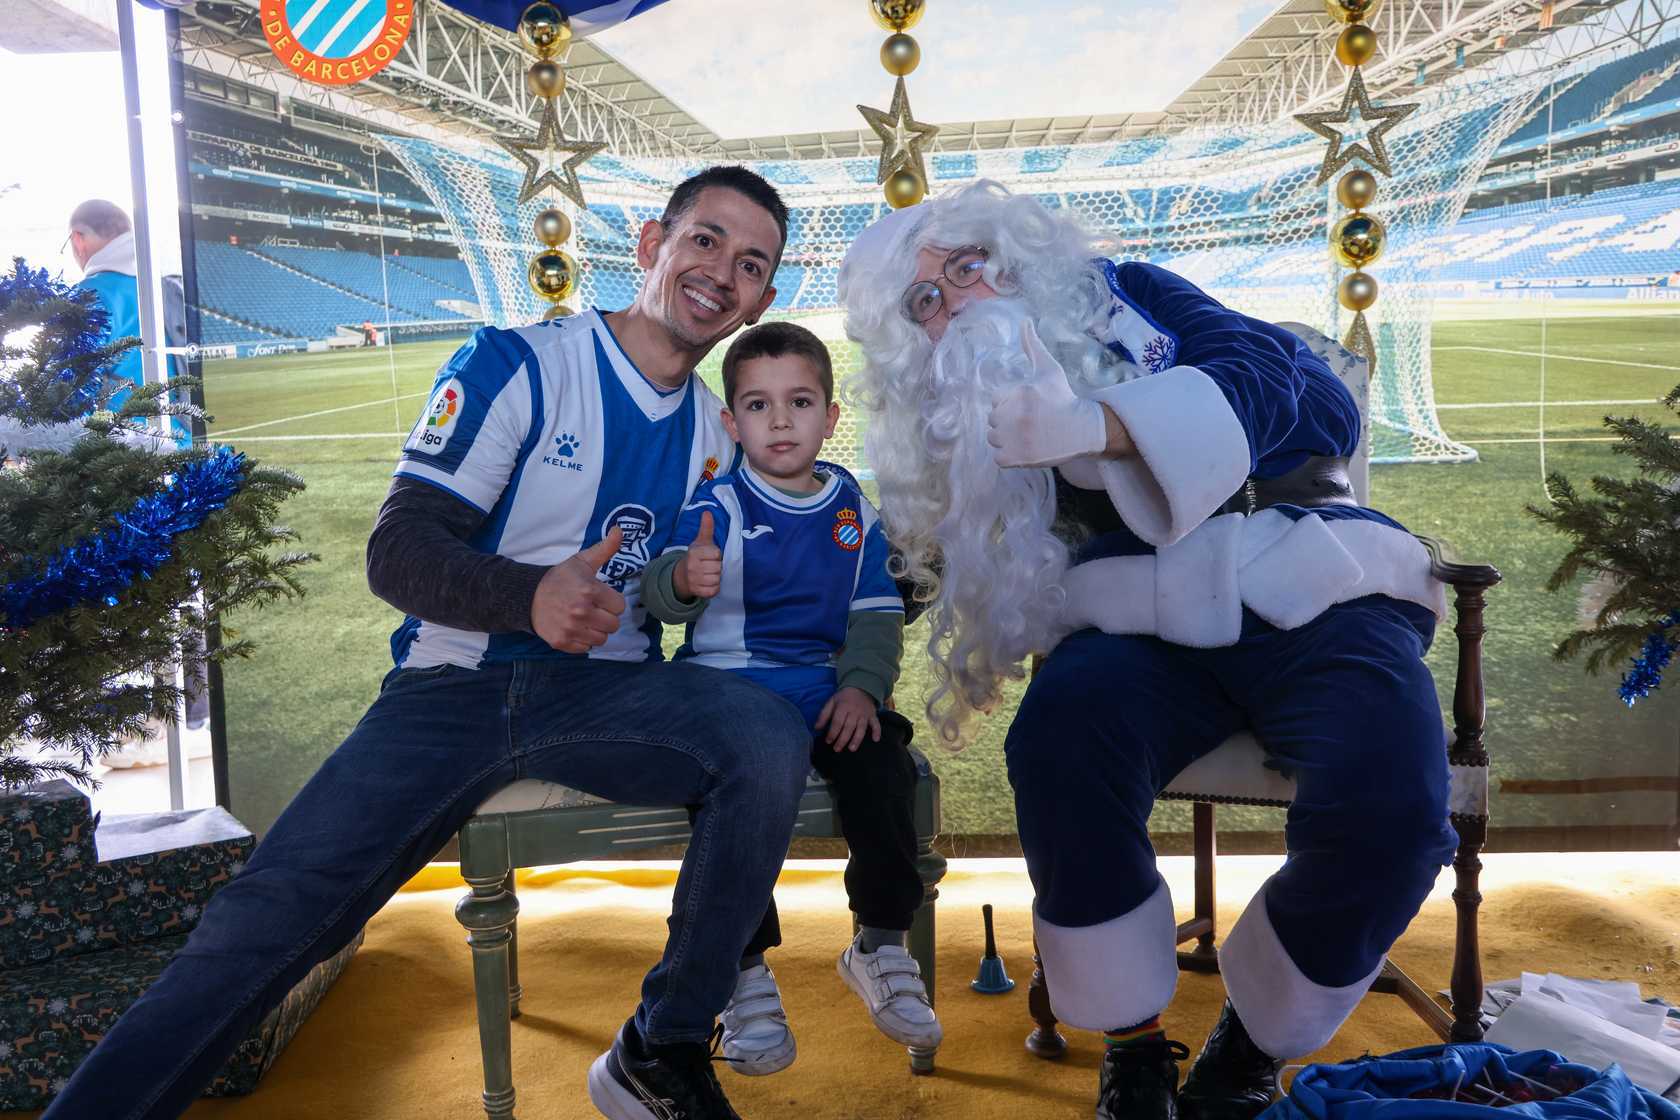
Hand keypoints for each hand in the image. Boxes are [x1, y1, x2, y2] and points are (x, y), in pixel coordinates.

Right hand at [531, 528, 626, 652]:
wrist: (528, 596)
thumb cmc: (561, 578)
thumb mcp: (582, 561)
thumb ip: (605, 548)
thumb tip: (620, 529)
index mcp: (589, 591)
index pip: (619, 606)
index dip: (611, 601)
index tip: (600, 597)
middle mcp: (581, 612)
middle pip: (613, 624)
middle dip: (606, 616)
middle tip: (593, 608)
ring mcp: (571, 629)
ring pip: (602, 638)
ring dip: (596, 629)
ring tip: (585, 618)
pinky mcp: (562, 642)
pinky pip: (586, 647)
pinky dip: (583, 639)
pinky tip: (575, 627)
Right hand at [672, 511, 721, 600]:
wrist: (682, 575)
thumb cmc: (696, 556)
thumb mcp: (700, 541)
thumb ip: (706, 528)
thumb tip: (707, 512)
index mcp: (694, 553)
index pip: (717, 554)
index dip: (716, 555)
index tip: (710, 555)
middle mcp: (692, 567)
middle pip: (718, 567)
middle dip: (716, 567)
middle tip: (708, 565)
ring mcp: (694, 580)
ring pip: (717, 579)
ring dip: (716, 577)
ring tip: (708, 573)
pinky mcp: (697, 591)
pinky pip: (714, 590)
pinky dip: (714, 587)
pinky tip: (707, 582)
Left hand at [814, 687, 881, 751]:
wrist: (860, 687)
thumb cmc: (844, 697)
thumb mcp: (831, 702)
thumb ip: (824, 715)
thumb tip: (816, 728)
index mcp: (843, 707)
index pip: (837, 722)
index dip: (832, 732)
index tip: (828, 741)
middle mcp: (855, 711)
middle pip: (849, 727)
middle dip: (842, 739)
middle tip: (836, 749)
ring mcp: (865, 714)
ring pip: (861, 728)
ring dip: (857, 739)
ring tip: (851, 749)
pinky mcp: (873, 715)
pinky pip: (876, 724)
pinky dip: (877, 731)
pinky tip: (875, 740)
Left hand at [987, 319, 1108, 468]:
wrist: (1082, 429)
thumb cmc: (1063, 398)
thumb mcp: (1049, 369)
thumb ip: (1032, 345)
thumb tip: (1024, 321)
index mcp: (1020, 393)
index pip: (995, 399)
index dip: (1010, 402)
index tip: (1028, 406)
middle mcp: (1015, 415)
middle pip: (993, 419)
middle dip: (1008, 420)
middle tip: (1031, 421)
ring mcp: (1015, 439)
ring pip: (993, 438)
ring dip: (1006, 438)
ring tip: (1027, 434)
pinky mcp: (1016, 458)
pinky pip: (998, 457)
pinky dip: (1009, 456)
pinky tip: (1026, 448)